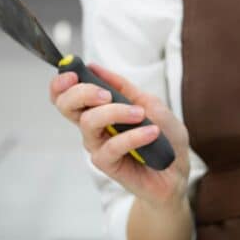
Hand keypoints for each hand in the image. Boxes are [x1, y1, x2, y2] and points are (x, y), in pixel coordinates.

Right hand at [49, 64, 190, 210]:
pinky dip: (134, 136)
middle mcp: (93, 127)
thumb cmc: (164, 137)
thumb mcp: (150, 104)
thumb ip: (124, 88)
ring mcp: (98, 146)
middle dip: (81, 93)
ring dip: (115, 112)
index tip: (73, 72)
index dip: (61, 83)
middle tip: (106, 95)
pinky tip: (152, 132)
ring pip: (89, 122)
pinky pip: (112, 146)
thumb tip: (95, 68)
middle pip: (66, 106)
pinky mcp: (108, 164)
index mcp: (98, 110)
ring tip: (140, 114)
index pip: (66, 95)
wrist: (177, 170)